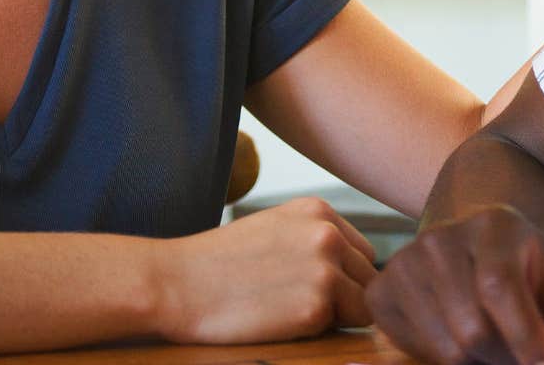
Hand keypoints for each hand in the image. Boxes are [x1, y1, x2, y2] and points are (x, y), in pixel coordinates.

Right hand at [154, 197, 377, 343]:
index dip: (344, 277)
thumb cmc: (218, 263)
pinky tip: (281, 320)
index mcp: (319, 211)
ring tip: (290, 311)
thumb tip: (358, 270)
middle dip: (346, 297)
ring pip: (364, 306)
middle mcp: (328, 234)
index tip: (309, 287)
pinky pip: (342, 328)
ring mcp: (325, 270)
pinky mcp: (316, 306)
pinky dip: (319, 331)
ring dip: (337, 316)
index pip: (364, 253)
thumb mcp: (275, 228)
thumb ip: (316, 239)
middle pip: (369, 279)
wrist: (175, 284)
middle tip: (297, 303)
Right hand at [367, 205, 543, 364]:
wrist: (478, 251)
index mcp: (493, 224)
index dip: (525, 337)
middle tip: (523, 360)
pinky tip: (458, 339)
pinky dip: (441, 358)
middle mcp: (441, 238)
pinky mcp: (380, 290)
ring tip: (494, 348)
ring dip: (477, 363)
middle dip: (505, 359)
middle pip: (471, 328)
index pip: (498, 288)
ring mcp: (404, 262)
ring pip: (445, 347)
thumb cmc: (527, 272)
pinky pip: (412, 349)